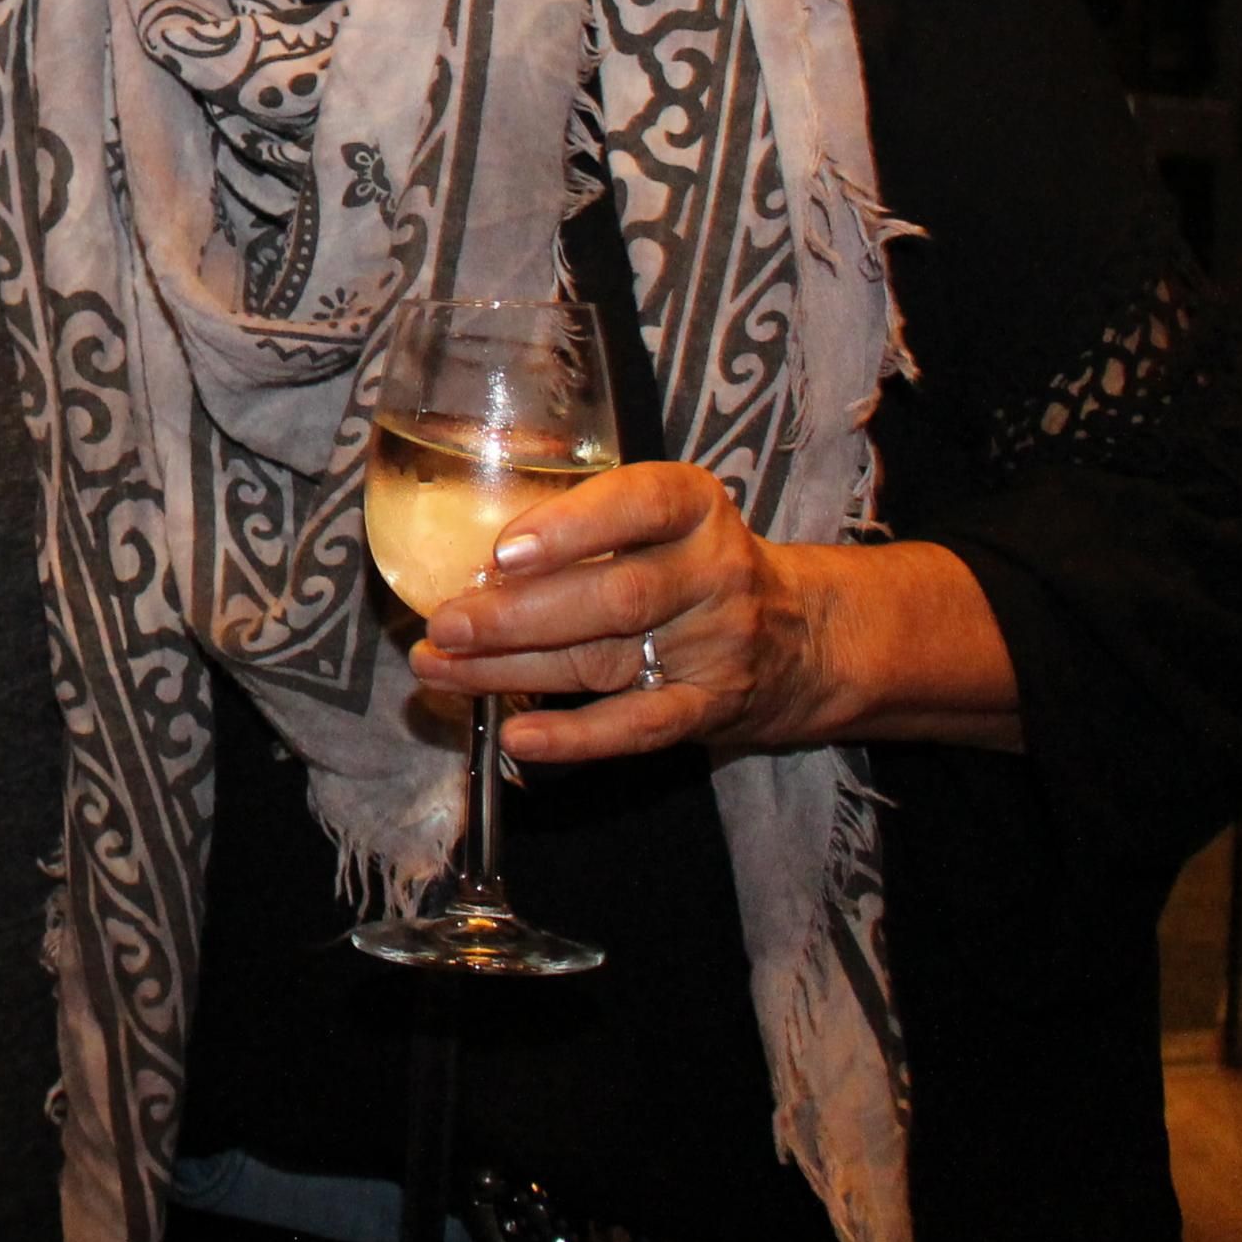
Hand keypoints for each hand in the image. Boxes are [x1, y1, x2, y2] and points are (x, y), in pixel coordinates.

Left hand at [412, 463, 1026, 761]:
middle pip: (613, 597)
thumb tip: (469, 561)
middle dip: (517, 615)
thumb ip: (584, 525)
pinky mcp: (710, 708)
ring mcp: (715, 646)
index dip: (570, 528)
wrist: (801, 635)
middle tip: (444, 624)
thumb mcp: (661, 519)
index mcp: (694, 506)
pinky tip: (518, 736)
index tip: (503, 553)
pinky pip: (638, 726)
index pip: (639, 505)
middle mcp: (712, 572)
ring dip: (512, 670)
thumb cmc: (692, 562)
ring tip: (440, 671)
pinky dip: (575, 737)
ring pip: (605, 659)